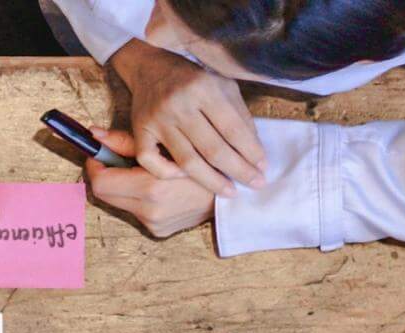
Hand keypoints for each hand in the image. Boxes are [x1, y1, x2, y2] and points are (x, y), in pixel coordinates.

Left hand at [87, 129, 214, 238]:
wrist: (237, 193)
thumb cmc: (205, 160)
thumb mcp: (166, 145)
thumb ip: (127, 143)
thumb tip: (93, 135)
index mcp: (152, 189)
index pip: (101, 183)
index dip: (95, 166)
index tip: (98, 154)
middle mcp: (150, 211)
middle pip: (106, 195)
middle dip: (107, 175)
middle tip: (116, 158)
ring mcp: (155, 224)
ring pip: (120, 203)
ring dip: (124, 185)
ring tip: (142, 170)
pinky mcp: (160, 230)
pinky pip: (136, 211)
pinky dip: (138, 196)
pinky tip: (155, 184)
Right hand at [108, 39, 265, 194]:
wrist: (151, 68)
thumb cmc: (193, 80)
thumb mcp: (223, 87)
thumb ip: (239, 116)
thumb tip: (254, 153)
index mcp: (203, 88)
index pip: (233, 129)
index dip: (251, 152)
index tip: (263, 168)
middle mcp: (179, 104)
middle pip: (213, 149)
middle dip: (238, 170)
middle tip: (256, 184)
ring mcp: (157, 120)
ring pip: (187, 161)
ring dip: (212, 181)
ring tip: (230, 191)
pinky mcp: (140, 131)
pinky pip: (152, 162)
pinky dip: (169, 174)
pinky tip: (187, 179)